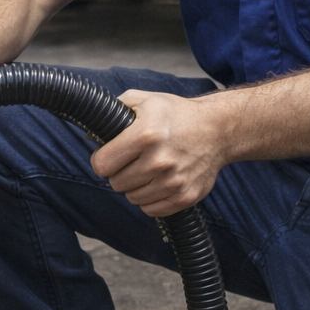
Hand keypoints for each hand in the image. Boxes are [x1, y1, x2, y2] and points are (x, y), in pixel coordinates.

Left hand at [90, 89, 225, 217]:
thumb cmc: (176, 114)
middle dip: (118, 172)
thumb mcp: (143, 100)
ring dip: (135, 186)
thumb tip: (90, 136)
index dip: (101, 160)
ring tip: (147, 169)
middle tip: (132, 160)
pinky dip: (150, 199)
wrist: (218, 129)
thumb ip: (114, 111)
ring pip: (132, 198)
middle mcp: (159, 160)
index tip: (109, 155)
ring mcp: (174, 181)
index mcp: (145, 134)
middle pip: (116, 183)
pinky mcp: (186, 196)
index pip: (102, 165)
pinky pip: (151, 210)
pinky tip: (157, 182)